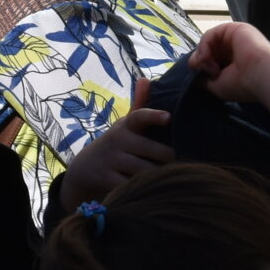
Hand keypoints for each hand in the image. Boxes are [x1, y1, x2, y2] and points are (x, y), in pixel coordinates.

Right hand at [66, 80, 173, 203]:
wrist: (84, 169)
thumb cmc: (117, 144)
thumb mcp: (125, 126)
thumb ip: (140, 106)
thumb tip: (147, 79)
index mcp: (126, 125)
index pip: (139, 116)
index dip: (153, 116)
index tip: (168, 117)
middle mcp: (118, 140)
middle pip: (151, 149)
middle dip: (169, 157)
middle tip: (185, 160)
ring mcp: (111, 160)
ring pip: (144, 169)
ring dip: (160, 174)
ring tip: (178, 176)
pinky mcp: (106, 180)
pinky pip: (130, 185)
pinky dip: (144, 188)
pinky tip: (156, 190)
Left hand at [187, 21, 269, 127]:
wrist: (261, 76)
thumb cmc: (242, 84)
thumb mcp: (216, 85)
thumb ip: (203, 78)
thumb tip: (193, 70)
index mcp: (234, 61)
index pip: (212, 58)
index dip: (202, 66)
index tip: (200, 76)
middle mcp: (235, 47)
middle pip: (208, 48)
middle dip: (199, 59)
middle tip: (200, 69)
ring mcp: (235, 37)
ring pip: (208, 40)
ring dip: (202, 53)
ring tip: (206, 65)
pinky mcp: (235, 28)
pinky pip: (211, 34)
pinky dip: (204, 45)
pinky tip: (207, 57)